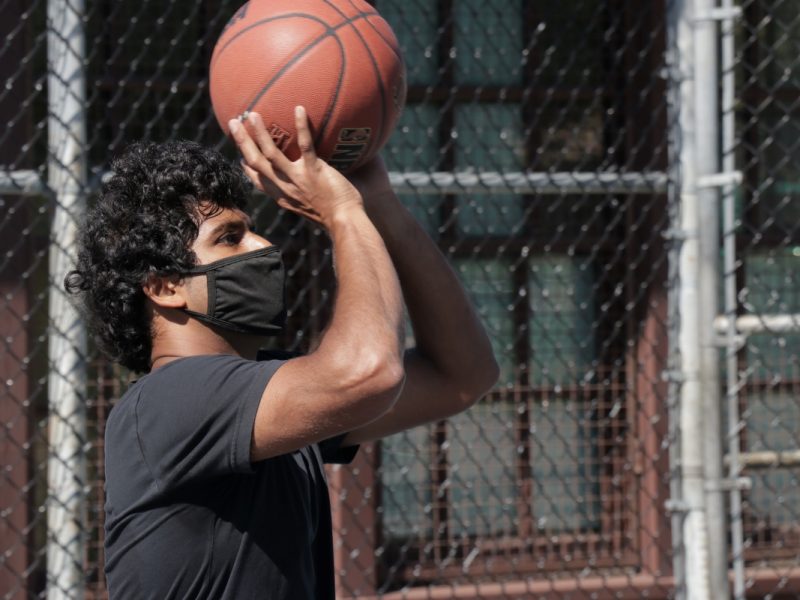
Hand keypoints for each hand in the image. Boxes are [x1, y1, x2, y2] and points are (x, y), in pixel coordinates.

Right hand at [230, 108, 363, 228]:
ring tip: (252, 114)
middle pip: (255, 162)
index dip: (246, 167)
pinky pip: (305, 145)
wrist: (344, 222)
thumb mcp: (308, 208)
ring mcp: (297, 179)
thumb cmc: (333, 215)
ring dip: (259, 133)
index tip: (240, 155)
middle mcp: (284, 187)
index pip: (258, 180)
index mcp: (282, 196)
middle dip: (242, 142)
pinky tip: (299, 109)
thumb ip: (299, 195)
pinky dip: (301, 126)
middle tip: (233, 123)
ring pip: (270, 154)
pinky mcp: (313, 171)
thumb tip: (301, 185)